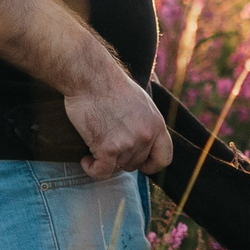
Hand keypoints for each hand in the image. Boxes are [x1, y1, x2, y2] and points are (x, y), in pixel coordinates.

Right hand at [66, 64, 172, 178]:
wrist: (92, 78)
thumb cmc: (111, 86)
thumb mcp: (141, 103)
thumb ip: (146, 124)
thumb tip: (144, 142)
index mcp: (157, 125)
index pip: (164, 158)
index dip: (151, 166)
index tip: (141, 165)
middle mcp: (146, 136)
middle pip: (135, 164)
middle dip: (121, 158)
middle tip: (107, 145)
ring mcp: (128, 143)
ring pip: (117, 167)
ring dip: (104, 161)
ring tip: (94, 145)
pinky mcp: (108, 148)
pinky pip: (102, 172)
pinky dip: (93, 169)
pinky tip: (86, 161)